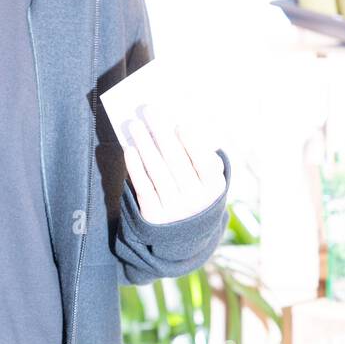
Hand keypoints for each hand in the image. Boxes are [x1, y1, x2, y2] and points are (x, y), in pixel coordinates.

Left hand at [121, 102, 226, 224]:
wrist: (183, 232)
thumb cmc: (194, 189)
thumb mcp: (205, 178)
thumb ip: (199, 156)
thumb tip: (176, 129)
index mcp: (214, 188)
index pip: (204, 163)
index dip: (192, 144)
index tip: (178, 124)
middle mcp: (196, 200)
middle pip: (176, 161)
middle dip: (161, 133)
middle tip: (148, 111)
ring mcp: (175, 210)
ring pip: (157, 171)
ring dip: (144, 144)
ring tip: (135, 125)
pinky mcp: (154, 216)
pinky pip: (143, 187)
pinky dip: (135, 167)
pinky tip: (130, 149)